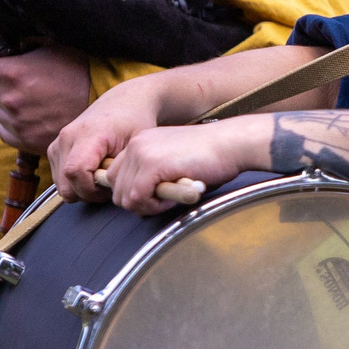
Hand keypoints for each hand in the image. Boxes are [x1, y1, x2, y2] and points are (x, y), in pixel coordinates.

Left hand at [0, 46, 90, 155]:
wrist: (102, 104)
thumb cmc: (79, 72)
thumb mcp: (52, 47)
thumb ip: (25, 46)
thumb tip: (11, 45)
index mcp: (13, 72)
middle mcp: (10, 98)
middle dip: (4, 86)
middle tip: (29, 85)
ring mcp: (16, 122)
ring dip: (10, 106)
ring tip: (36, 102)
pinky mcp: (24, 141)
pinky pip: (5, 131)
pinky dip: (15, 125)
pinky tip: (35, 118)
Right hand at [51, 77, 170, 201]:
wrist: (123, 104)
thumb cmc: (133, 123)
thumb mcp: (136, 144)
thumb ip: (122, 168)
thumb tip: (114, 191)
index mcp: (88, 133)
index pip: (75, 171)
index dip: (91, 189)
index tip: (109, 188)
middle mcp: (67, 137)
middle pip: (65, 184)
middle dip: (87, 193)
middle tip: (107, 187)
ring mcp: (57, 143)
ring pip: (61, 185)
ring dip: (81, 190)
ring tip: (101, 178)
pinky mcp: (55, 149)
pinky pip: (60, 180)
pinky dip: (75, 183)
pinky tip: (92, 174)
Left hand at [104, 118, 266, 214]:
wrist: (232, 143)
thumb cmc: (212, 157)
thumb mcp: (174, 164)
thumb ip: (153, 177)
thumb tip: (138, 201)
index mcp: (140, 142)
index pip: (115, 176)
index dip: (134, 193)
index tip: (158, 195)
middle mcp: (136, 145)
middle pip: (116, 189)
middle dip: (138, 203)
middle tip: (165, 201)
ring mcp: (142, 153)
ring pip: (124, 197)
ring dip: (147, 206)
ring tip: (171, 199)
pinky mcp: (152, 164)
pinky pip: (138, 197)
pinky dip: (154, 206)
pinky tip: (174, 197)